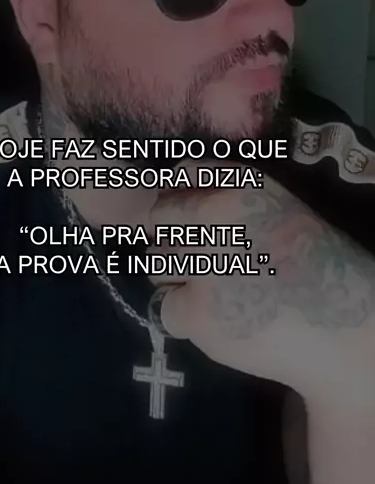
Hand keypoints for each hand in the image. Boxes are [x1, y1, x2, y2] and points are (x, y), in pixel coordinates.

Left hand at [147, 175, 374, 407]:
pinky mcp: (197, 310)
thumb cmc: (311, 267)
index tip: (193, 220)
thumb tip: (173, 195)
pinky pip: (163, 308)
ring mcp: (204, 261)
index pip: (182, 175)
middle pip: (160, 218)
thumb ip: (227, 195)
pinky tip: (218, 319)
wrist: (345, 327)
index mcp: (242, 185)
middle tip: (206, 263)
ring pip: (156, 262)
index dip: (181, 199)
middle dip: (175, 240)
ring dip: (177, 278)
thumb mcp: (276, 206)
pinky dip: (184, 318)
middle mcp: (218, 213)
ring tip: (217, 292)